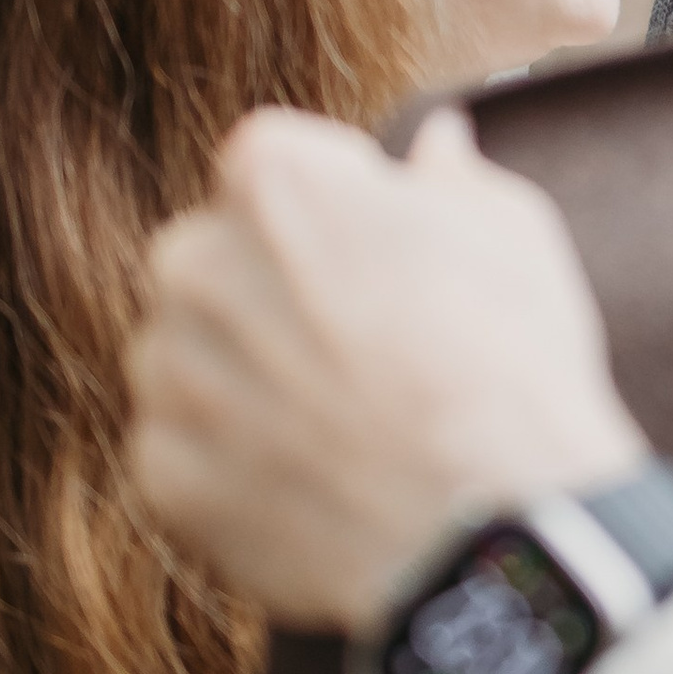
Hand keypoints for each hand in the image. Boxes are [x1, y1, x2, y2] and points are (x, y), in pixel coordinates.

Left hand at [126, 107, 648, 631]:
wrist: (492, 529)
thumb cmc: (512, 368)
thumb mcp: (513, 237)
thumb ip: (450, 179)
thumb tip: (437, 144)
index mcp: (274, 181)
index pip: (268, 168)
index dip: (330, 213)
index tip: (380, 260)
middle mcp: (192, 263)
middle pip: (211, 261)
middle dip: (269, 293)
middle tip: (359, 351)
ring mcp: (168, 374)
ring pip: (188, 357)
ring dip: (243, 380)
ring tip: (339, 427)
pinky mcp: (160, 473)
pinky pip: (183, 452)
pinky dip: (232, 467)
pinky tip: (314, 483)